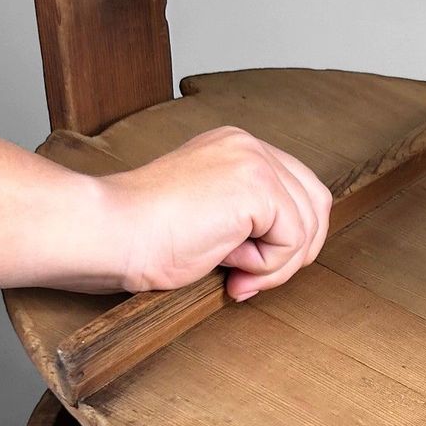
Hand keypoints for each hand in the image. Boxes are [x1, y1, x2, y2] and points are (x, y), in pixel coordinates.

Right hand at [100, 126, 332, 299]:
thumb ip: (247, 222)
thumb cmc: (142, 235)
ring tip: (234, 274)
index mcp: (235, 148)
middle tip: (250, 280)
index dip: (286, 240)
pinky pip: (293, 240)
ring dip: (275, 265)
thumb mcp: (210, 220)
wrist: (109, 233)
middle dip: (293, 253)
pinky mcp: (257, 186)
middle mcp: (249, 145)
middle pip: (315, 205)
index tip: (247, 271)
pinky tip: (228, 263)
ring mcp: (254, 161)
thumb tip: (290, 251)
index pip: (298, 191)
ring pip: (307, 226)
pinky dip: (267, 266)